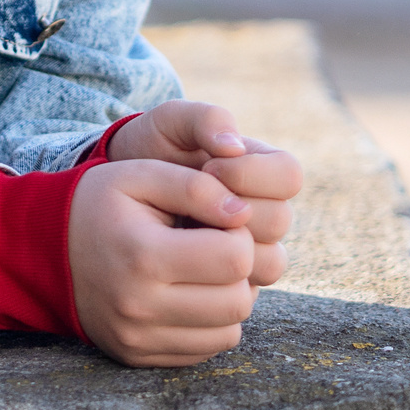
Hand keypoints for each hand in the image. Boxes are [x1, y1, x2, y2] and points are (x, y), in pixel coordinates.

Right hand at [67, 158, 261, 365]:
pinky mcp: (139, 357)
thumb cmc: (98, 204)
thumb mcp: (138, 174)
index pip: (234, 258)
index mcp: (143, 256)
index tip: (218, 222)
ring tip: (205, 271)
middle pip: (237, 302)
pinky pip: (205, 351)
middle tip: (216, 247)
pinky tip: (189, 294)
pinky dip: (209, 324)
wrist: (42, 251)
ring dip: (228, 299)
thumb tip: (243, 211)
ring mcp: (139, 339)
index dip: (239, 234)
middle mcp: (141, 307)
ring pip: (229, 333)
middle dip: (238, 271)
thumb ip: (194, 186)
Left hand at [107, 101, 304, 286]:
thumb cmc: (151, 149)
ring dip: (226, 249)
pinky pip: (245, 291)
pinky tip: (183, 262)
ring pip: (269, 262)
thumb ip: (204, 118)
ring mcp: (253, 248)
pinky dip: (217, 280)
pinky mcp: (233, 281)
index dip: (253, 174)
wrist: (120, 196)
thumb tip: (233, 145)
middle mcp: (266, 210)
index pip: (288, 175)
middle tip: (191, 206)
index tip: (209, 167)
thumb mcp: (170, 122)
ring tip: (185, 234)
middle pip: (280, 220)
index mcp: (263, 168)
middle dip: (234, 211)